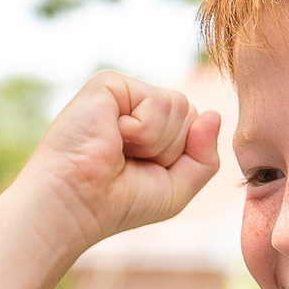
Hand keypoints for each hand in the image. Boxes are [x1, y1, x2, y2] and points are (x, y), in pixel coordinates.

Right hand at [4, 73, 220, 256]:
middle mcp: (135, 104)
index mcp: (149, 124)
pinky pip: (158, 101)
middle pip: (190, 112)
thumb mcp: (177, 188)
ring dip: (155, 141)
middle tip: (129, 162)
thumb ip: (205, 156)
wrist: (75, 205)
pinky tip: (113, 137)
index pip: (194, 123)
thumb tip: (214, 114)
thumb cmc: (117, 203)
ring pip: (179, 105)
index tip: (142, 172)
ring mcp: (122, 91)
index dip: (180, 155)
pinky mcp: (109, 84)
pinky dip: (143, 131)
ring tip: (119, 150)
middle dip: (170, 148)